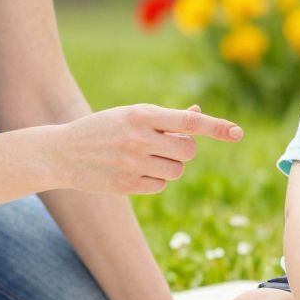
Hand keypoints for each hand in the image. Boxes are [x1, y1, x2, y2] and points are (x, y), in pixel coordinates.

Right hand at [43, 103, 242, 194]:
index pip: (190, 122)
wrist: (60, 153)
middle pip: (188, 151)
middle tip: (163, 145)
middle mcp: (139, 138)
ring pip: (177, 171)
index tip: (238, 133)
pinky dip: (155, 180)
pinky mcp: (127, 185)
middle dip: (183, 150)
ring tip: (146, 157)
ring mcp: (133, 163)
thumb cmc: (103, 129)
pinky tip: (133, 171)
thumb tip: (199, 114)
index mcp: (142, 114)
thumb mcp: (131, 115)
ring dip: (170, 166)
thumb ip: (165, 118)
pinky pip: (160, 185)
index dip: (217, 127)